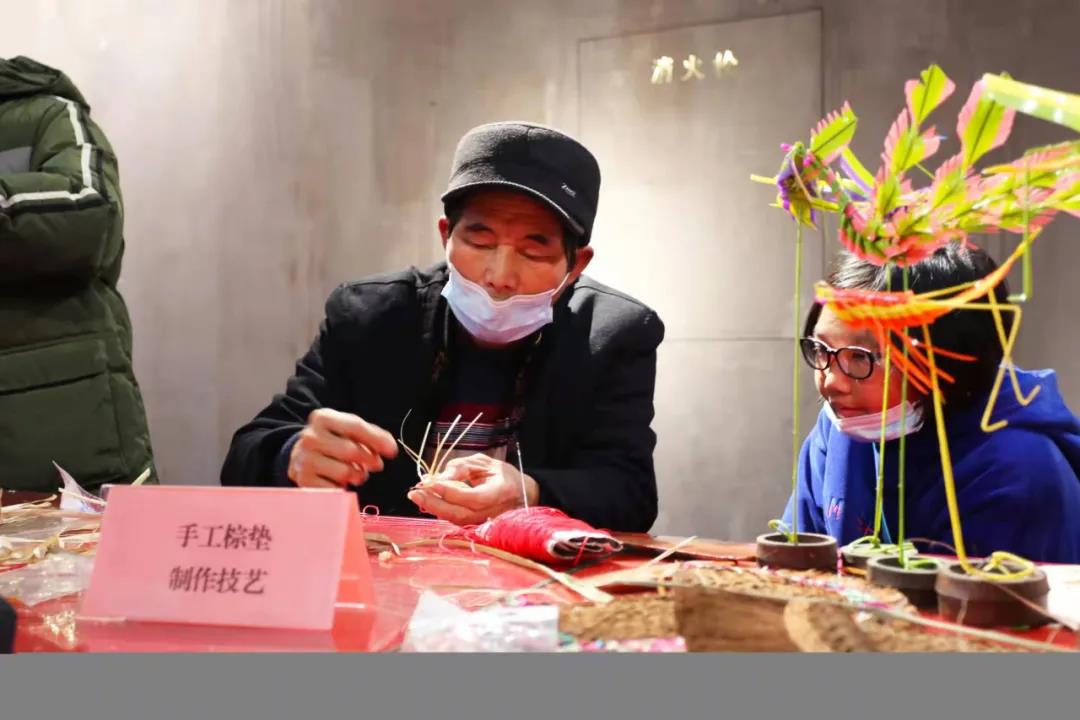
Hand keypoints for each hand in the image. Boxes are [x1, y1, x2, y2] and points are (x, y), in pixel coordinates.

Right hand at [288, 409, 397, 488]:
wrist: (301, 455)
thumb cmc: (332, 441)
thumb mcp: (348, 430)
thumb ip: (371, 435)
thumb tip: (391, 448)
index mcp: (322, 418)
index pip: (355, 427)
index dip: (377, 439)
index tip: (392, 451)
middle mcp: (310, 437)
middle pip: (351, 451)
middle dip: (369, 459)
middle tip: (376, 464)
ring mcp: (304, 459)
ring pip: (345, 471)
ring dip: (357, 475)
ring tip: (356, 472)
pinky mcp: (303, 480)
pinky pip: (334, 488)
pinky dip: (343, 487)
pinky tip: (340, 481)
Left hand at [407, 453, 539, 524]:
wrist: (521, 494)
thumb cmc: (502, 475)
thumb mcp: (483, 463)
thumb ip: (461, 467)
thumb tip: (438, 478)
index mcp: (501, 492)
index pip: (473, 498)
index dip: (451, 492)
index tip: (431, 482)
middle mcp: (494, 512)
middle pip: (461, 514)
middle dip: (435, 503)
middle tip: (415, 492)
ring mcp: (485, 523)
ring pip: (456, 520)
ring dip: (434, 508)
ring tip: (417, 495)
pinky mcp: (476, 527)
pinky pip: (455, 520)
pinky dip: (440, 511)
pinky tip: (428, 501)